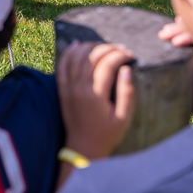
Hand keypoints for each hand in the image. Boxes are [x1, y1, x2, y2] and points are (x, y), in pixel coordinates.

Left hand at [57, 41, 135, 159]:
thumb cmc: (107, 134)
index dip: (120, 55)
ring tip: (105, 46)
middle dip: (108, 48)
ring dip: (90, 47)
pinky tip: (77, 45)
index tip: (130, 55)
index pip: (107, 64)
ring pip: (76, 57)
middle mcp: (79, 87)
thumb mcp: (124, 118)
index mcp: (95, 94)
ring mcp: (68, 87)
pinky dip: (69, 53)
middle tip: (121, 49)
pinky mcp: (62, 89)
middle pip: (92, 57)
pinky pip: (62, 66)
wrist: (83, 147)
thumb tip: (126, 69)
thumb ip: (126, 93)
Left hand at [159, 17, 192, 117]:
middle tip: (162, 33)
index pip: (191, 34)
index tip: (162, 32)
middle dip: (176, 28)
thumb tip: (150, 56)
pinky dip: (189, 39)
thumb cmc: (188, 98)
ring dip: (180, 31)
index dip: (178, 29)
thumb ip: (168, 65)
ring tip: (165, 36)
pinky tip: (176, 43)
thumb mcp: (176, 77)